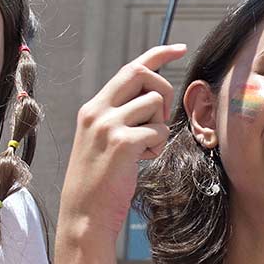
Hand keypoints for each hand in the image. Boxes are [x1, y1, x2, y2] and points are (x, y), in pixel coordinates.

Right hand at [58, 44, 187, 246]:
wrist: (84, 215)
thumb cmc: (100, 182)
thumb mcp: (104, 141)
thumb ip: (122, 118)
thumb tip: (154, 99)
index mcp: (93, 108)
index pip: (130, 68)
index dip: (157, 54)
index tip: (179, 49)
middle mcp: (97, 111)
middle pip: (143, 74)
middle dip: (164, 90)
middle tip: (162, 119)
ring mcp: (108, 126)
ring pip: (155, 104)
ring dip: (160, 128)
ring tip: (145, 150)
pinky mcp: (121, 143)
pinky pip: (158, 131)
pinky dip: (157, 147)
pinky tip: (142, 161)